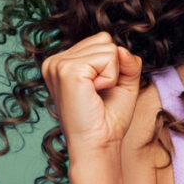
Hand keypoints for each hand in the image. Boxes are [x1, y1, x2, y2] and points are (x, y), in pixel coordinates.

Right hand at [40, 31, 142, 154]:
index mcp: (63, 62)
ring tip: (96, 94)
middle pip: (104, 39)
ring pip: (108, 47)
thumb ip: (127, 60)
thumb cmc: (108, 119)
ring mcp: (59, 64)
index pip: (100, 40)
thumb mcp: (123, 82)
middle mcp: (55, 61)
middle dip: (113, 67)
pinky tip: (94, 93)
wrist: (99, 144)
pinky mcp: (68, 69)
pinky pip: (108, 57)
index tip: (100, 90)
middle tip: (99, 93)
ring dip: (112, 74)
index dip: (112, 65)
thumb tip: (122, 49)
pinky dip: (110, 77)